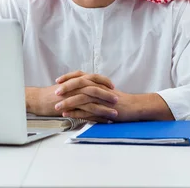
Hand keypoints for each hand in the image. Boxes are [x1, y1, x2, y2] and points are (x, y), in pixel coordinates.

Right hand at [25, 71, 117, 117]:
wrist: (38, 100)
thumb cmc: (50, 94)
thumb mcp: (65, 86)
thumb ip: (75, 86)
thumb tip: (85, 87)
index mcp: (75, 80)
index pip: (93, 77)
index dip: (103, 81)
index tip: (112, 86)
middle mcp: (75, 86)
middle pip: (95, 88)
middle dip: (107, 94)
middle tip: (117, 99)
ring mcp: (73, 96)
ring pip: (93, 101)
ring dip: (105, 107)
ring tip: (114, 113)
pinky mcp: (71, 107)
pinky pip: (86, 112)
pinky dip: (96, 117)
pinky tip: (103, 121)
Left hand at [56, 71, 174, 121]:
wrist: (134, 106)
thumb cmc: (119, 101)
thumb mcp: (104, 92)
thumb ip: (92, 91)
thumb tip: (79, 91)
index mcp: (98, 82)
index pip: (81, 75)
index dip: (69, 77)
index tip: (58, 80)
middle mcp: (99, 87)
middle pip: (80, 83)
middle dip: (66, 87)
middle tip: (55, 92)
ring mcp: (102, 98)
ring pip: (82, 97)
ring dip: (68, 102)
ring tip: (58, 107)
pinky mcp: (104, 108)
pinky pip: (88, 110)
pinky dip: (77, 112)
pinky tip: (68, 114)